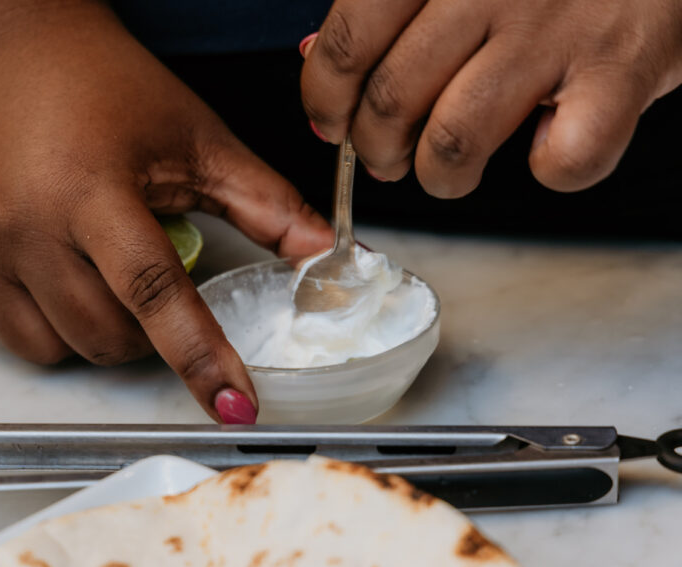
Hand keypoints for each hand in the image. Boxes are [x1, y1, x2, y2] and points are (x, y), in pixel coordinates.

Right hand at [0, 4, 332, 421]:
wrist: (4, 47)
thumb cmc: (102, 86)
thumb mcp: (192, 137)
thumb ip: (263, 200)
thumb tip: (321, 254)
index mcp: (89, 189)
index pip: (153, 293)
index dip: (199, 356)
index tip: (233, 406)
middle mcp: (19, 223)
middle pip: (103, 337)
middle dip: (142, 334)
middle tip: (144, 279)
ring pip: (48, 349)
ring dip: (88, 332)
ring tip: (91, 271)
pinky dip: (34, 319)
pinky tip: (42, 266)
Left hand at [301, 0, 681, 196]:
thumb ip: (387, 8)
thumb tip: (316, 58)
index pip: (348, 42)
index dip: (325, 100)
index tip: (331, 122)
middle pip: (392, 100)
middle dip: (375, 150)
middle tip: (387, 155)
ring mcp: (558, 29)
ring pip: (453, 141)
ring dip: (438, 177)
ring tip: (446, 168)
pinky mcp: (622, 70)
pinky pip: (561, 162)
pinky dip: (548, 172)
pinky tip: (545, 145)